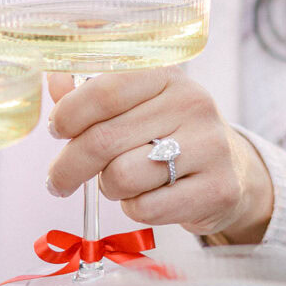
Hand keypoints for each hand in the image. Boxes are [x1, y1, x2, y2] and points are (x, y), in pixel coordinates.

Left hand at [47, 69, 273, 242]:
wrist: (231, 173)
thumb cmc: (168, 136)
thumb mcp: (137, 106)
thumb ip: (93, 93)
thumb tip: (54, 80)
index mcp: (167, 76)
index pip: (105, 91)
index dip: (69, 114)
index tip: (55, 131)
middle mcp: (193, 104)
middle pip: (104, 140)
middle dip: (68, 167)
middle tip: (57, 181)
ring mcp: (209, 147)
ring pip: (123, 177)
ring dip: (108, 188)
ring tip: (119, 184)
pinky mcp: (217, 189)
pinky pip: (147, 208)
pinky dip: (134, 209)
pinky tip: (146, 199)